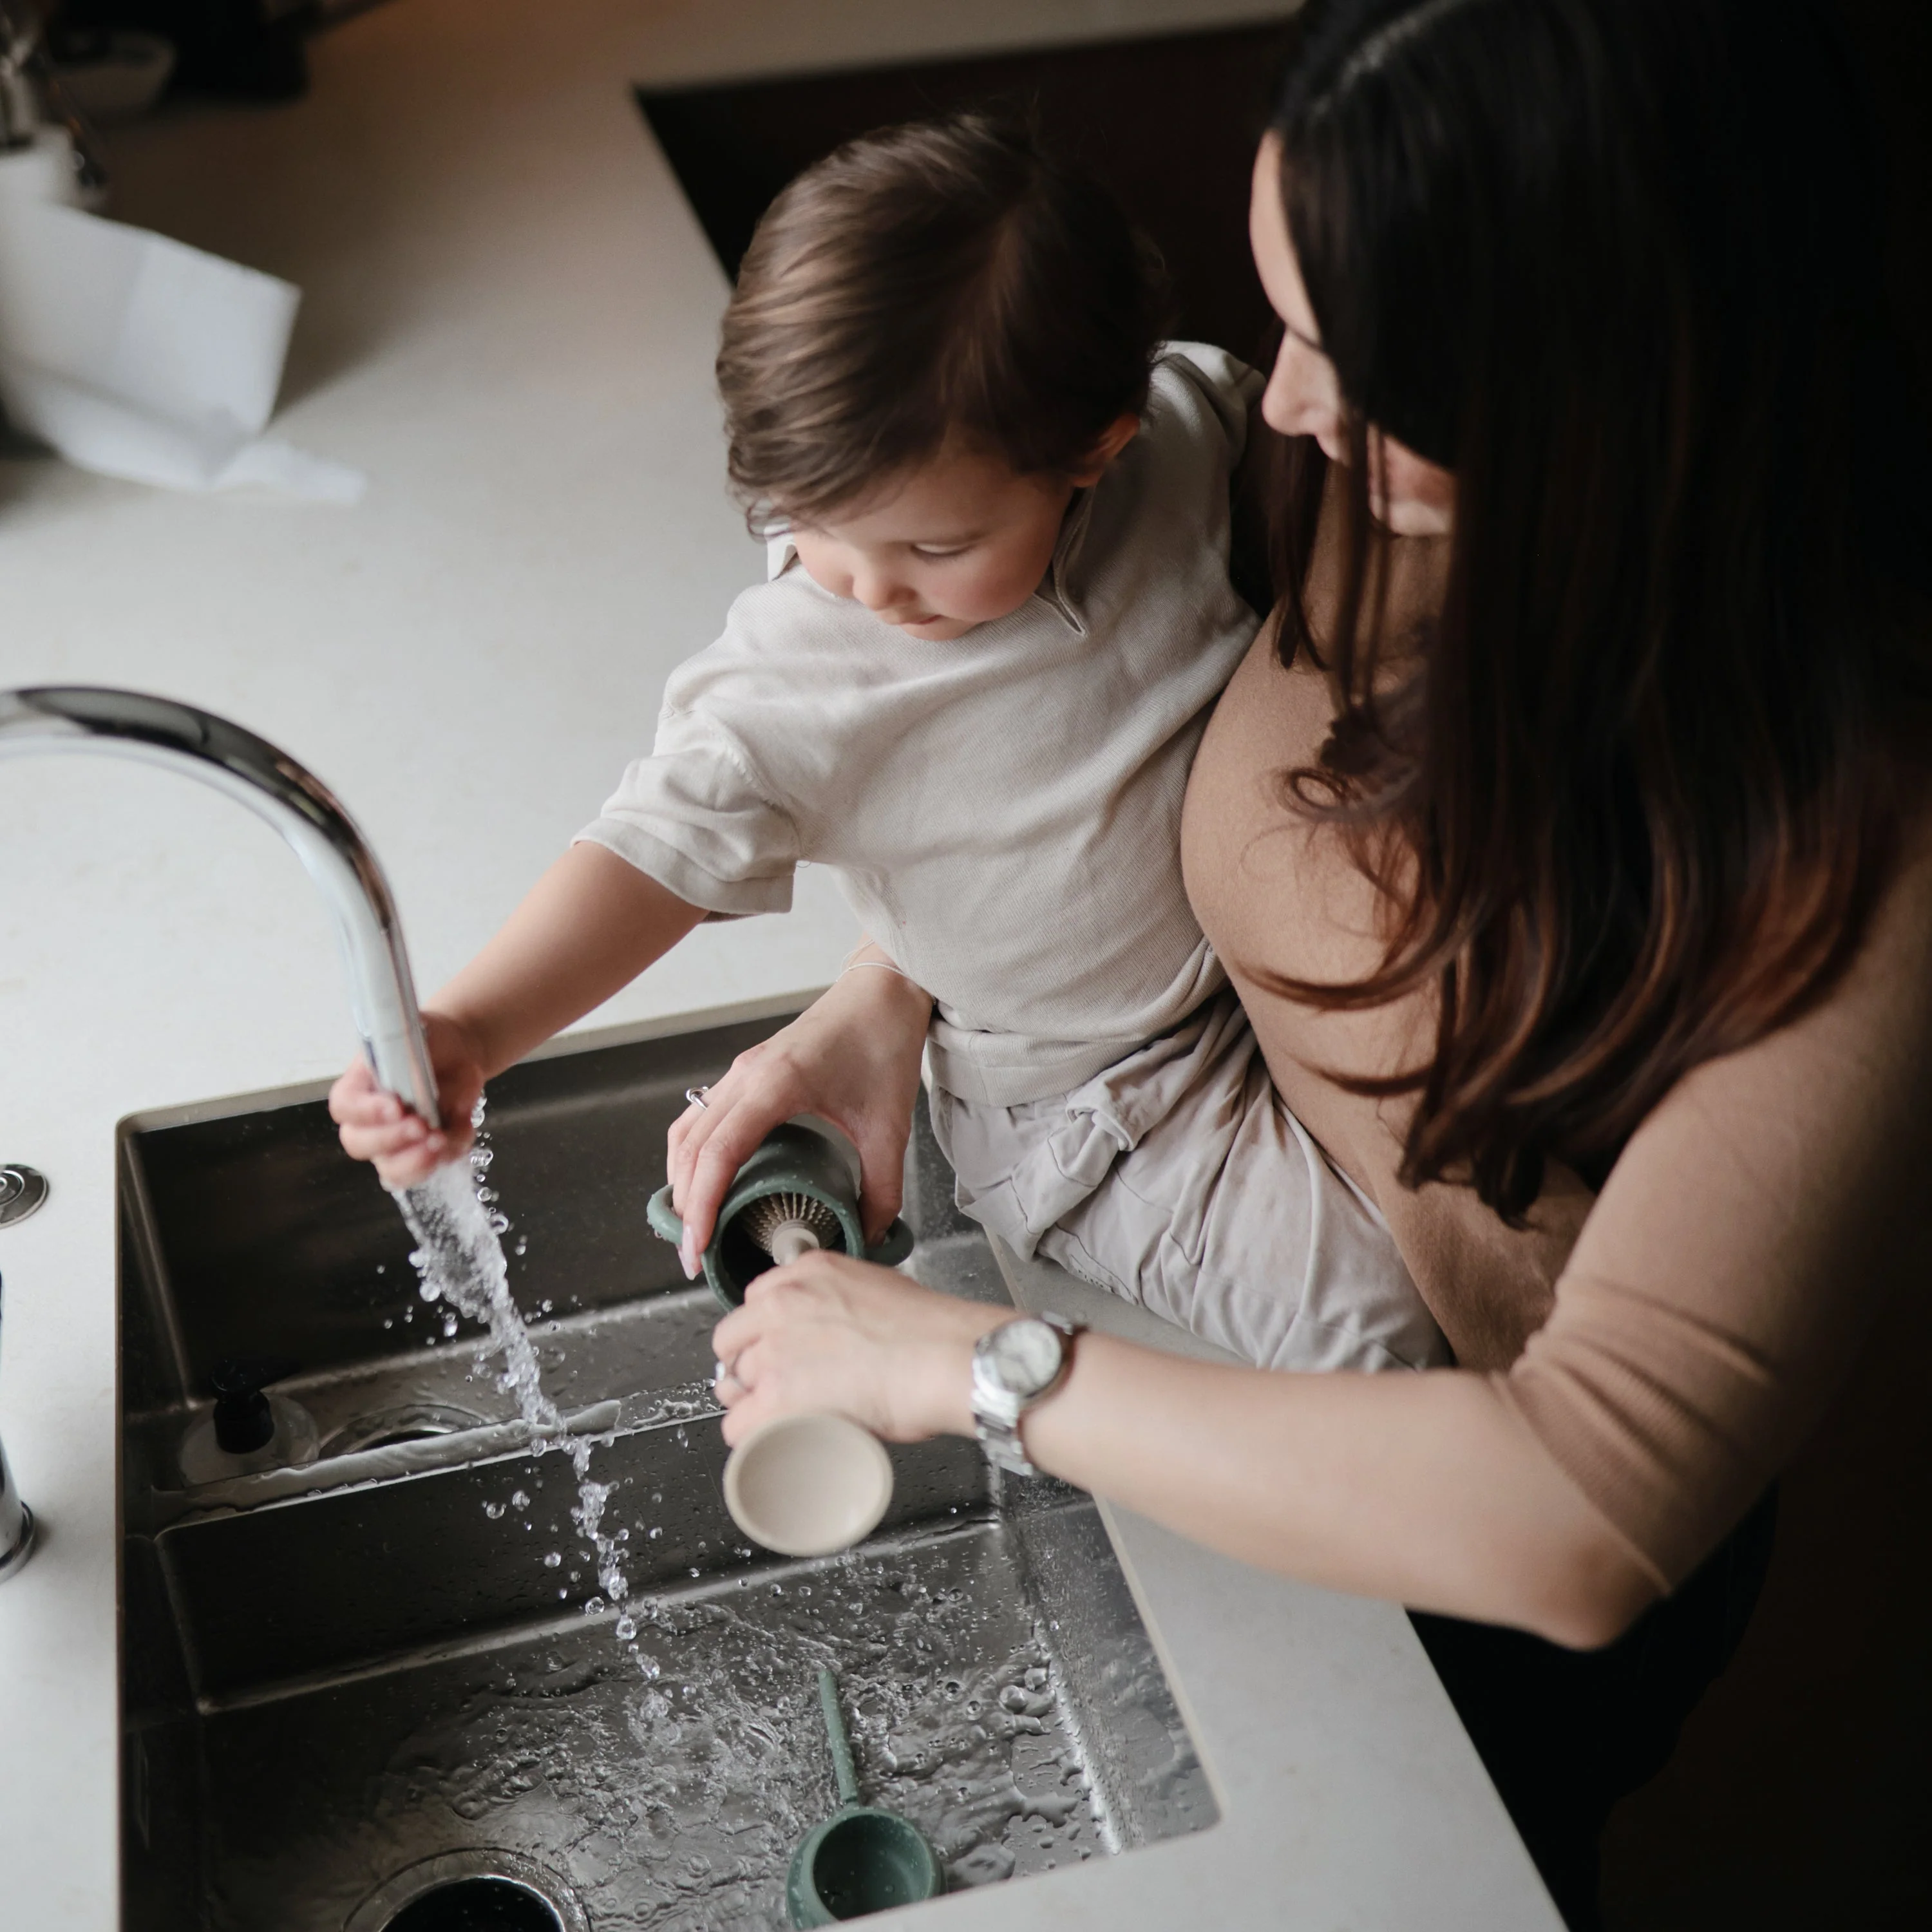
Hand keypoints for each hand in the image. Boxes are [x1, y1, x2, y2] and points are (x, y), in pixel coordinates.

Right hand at [328, 1010, 486, 1187]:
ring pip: (390, 1170)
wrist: (458, 1054)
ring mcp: (393, 1143)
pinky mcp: (421, 1155)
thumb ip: (410, 1055)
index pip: (344, 1106)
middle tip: (421, 1127)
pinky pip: (429, 1169)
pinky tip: (462, 1127)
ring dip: (416, 1162)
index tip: (395, 1106)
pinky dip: (450, 1153)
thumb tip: (416, 1083)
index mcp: (359, 1085)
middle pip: (359, 1144)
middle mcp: (368, 1119)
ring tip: (442, 1140)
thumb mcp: (418, 1034)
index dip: (365, 1111)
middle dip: (392, 1139)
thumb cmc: (430, 1043)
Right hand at [667, 953, 932, 1275]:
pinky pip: (701, 1118)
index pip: (719, 1152)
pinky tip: (702, 1183)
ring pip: (688, 1132)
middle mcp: (746, 1075)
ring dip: (682, 1181)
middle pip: (692, 1148)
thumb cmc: (882, 1044)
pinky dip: (692, 1155)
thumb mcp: (889, 1126)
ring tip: (693, 1228)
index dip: (702, 1206)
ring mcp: (741, 1072)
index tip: (698, 1248)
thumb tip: (869, 1236)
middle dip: (685, 1207)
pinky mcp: (745, 1072)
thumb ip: (882, 1187)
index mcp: (776, 1084)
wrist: (882, 992)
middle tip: (692, 1256)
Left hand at [710, 1251, 1004, 1446]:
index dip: (763, 1331)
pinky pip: (738, 1426)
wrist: (947, 1358)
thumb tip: (844, 1325)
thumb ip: (849, 1299)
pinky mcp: (777, 1397)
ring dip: (751, 1402)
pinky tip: (770, 1443)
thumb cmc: (932, 1331)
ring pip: (732, 1384)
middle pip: (734, 1342)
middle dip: (750, 1365)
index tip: (775, 1348)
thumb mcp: (880, 1288)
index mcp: (808, 1274)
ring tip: (779, 1418)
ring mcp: (775, 1351)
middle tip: (776, 1385)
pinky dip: (750, 1438)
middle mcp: (782, 1305)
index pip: (756, 1301)